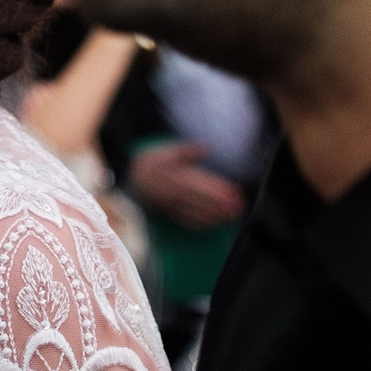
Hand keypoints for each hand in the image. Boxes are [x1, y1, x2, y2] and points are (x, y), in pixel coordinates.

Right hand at [126, 139, 244, 228]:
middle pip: (202, 199)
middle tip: (239, 206)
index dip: (219, 188)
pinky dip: (202, 224)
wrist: (131, 179)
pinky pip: (187, 221)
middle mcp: (174, 192)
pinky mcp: (170, 214)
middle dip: (222, 204)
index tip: (234, 191)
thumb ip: (187, 150)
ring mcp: (172, 205)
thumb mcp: (166, 151)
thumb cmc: (152, 162)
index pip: (202, 183)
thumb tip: (207, 146)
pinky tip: (215, 224)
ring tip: (232, 216)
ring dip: (216, 215)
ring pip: (196, 211)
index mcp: (176, 175)